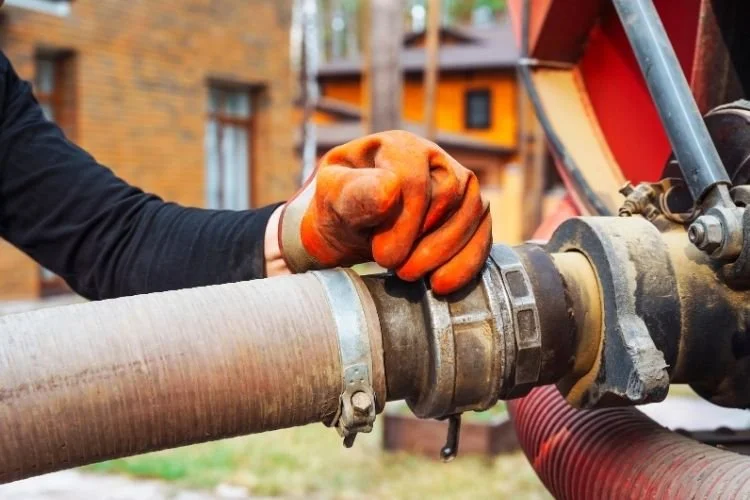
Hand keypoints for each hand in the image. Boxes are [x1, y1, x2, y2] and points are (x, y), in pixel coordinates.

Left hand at [277, 130, 491, 293]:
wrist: (349, 229)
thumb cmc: (339, 209)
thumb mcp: (332, 199)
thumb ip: (354, 193)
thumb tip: (389, 188)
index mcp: (399, 147)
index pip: (415, 181)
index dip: (404, 224)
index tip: (382, 256)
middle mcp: (435, 158)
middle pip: (450, 195)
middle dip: (425, 241)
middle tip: (396, 269)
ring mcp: (459, 183)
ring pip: (473, 213)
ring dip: (445, 253)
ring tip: (411, 275)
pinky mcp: (472, 212)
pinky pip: (483, 234)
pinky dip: (466, 263)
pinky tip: (441, 284)